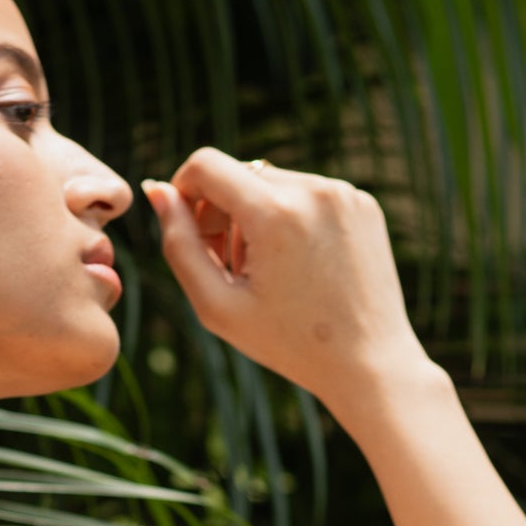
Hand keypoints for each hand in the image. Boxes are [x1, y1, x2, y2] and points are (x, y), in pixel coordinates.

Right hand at [143, 151, 429, 432]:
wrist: (367, 361)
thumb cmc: (287, 343)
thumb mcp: (217, 305)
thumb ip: (179, 245)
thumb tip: (158, 192)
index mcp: (275, 213)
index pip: (206, 164)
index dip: (184, 190)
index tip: (186, 226)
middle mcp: (312, 190)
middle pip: (240, 174)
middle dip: (221, 212)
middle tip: (227, 266)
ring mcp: (343, 193)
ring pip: (274, 183)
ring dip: (257, 217)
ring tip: (267, 271)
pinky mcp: (362, 202)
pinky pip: (308, 194)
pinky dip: (292, 220)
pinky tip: (300, 266)